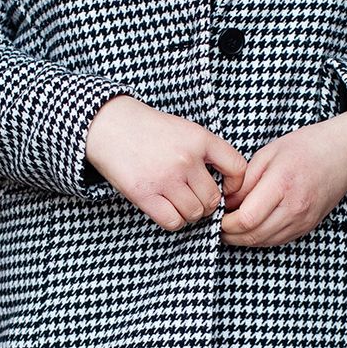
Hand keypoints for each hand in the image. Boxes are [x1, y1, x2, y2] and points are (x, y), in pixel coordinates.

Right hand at [85, 95, 248, 231]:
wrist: (109, 125)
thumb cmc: (148, 130)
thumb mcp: (184, 129)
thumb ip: (206, 152)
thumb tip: (227, 187)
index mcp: (199, 138)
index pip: (237, 168)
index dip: (235, 185)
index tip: (224, 188)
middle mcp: (185, 158)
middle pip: (213, 199)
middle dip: (207, 204)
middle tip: (194, 199)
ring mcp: (165, 178)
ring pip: (195, 213)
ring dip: (190, 214)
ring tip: (179, 203)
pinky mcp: (145, 194)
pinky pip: (173, 221)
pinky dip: (174, 221)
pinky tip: (167, 209)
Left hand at [220, 111, 346, 247]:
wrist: (342, 154)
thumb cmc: (304, 148)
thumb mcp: (268, 153)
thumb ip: (244, 180)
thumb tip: (227, 203)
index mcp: (281, 184)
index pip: (246, 218)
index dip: (226, 223)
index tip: (217, 214)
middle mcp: (294, 207)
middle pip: (253, 235)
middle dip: (230, 234)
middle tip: (218, 224)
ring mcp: (303, 220)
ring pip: (264, 242)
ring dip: (243, 239)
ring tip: (231, 227)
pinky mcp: (307, 227)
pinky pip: (277, 241)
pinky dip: (259, 238)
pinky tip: (251, 227)